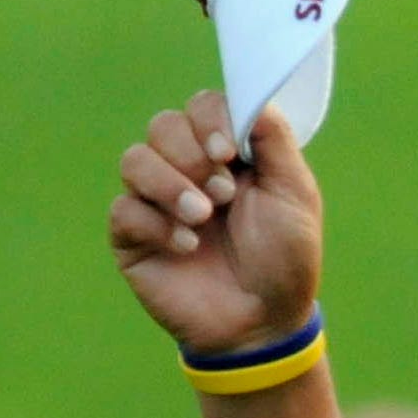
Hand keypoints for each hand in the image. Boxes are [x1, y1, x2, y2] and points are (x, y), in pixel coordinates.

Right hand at [109, 91, 322, 356]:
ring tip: (203, 216)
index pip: (201, 107)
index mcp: (226, 154)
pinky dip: (157, 223)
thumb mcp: (294, 194)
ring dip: (170, 185)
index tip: (229, 152)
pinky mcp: (133, 237)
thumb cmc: (285, 258)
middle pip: (163, 126)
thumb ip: (274, 140)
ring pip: (134, 160)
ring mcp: (156, 202)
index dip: (209, 119)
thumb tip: (253, 94)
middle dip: (192, 155)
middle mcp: (187, 170)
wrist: (264, 322)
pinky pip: (123, 209)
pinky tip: (188, 247)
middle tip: (224, 194)